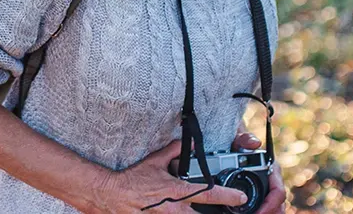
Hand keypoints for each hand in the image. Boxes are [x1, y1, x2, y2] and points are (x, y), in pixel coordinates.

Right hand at [88, 140, 247, 212]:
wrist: (111, 195)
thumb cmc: (133, 179)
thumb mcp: (155, 161)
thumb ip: (174, 151)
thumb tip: (187, 144)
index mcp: (178, 192)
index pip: (209, 194)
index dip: (228, 196)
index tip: (241, 198)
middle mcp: (176, 210)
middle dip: (217, 213)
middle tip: (227, 210)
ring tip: (202, 209)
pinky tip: (178, 210)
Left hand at [232, 132, 285, 213]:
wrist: (236, 146)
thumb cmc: (240, 144)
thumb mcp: (240, 140)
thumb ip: (245, 139)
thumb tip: (255, 143)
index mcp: (273, 171)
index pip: (278, 192)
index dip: (270, 205)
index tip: (258, 212)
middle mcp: (275, 182)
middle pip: (279, 206)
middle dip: (269, 213)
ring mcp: (270, 190)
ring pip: (275, 209)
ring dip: (268, 213)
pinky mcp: (264, 196)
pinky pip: (268, 209)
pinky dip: (263, 212)